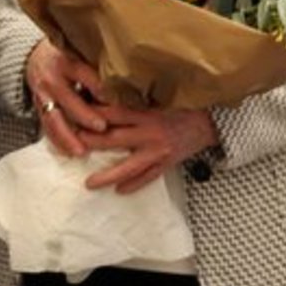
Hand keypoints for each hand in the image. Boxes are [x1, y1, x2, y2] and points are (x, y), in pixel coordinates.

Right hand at [23, 39, 108, 158]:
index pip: (86, 76)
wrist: (35, 57)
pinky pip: (46, 127)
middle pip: (68, 99)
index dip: (101, 89)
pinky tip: (68, 152)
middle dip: (85, 115)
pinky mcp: (37, 107)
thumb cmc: (69, 57)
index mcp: (69, 63)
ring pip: (53, 119)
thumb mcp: (82, 55)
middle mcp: (53, 79)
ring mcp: (43, 95)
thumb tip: (130, 84)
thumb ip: (100, 69)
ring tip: (81, 152)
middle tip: (102, 128)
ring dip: (67, 136)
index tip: (117, 101)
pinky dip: (57, 140)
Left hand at [67, 104, 216, 193]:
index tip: (75, 115)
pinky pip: (149, 177)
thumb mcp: (160, 97)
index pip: (115, 112)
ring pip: (129, 167)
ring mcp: (159, 151)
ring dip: (107, 176)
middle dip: (92, 143)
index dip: (94, 114)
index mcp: (147, 112)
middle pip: (115, 139)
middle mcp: (151, 132)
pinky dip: (134, 185)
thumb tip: (107, 95)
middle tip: (73, 147)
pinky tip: (120, 191)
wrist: (212, 121)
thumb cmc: (185, 105)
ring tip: (89, 183)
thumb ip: (137, 99)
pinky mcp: (168, 163)